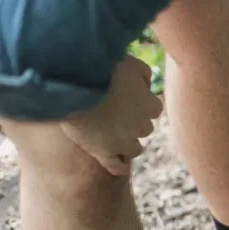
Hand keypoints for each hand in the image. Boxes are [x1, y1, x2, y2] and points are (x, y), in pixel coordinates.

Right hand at [60, 56, 163, 175]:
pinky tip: (121, 167)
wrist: (74, 82)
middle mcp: (141, 126)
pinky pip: (116, 166)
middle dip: (133, 122)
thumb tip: (147, 83)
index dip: (141, 104)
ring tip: (114, 137)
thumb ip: (144, 74)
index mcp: (150, 105)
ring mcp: (122, 142)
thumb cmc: (103, 67)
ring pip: (134, 149)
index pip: (154, 109)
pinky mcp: (102, 152)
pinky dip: (120, 167)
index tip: (129, 98)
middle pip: (144, 129)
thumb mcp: (131, 62)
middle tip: (116, 114)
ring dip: (128, 143)